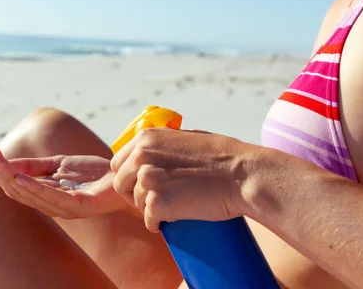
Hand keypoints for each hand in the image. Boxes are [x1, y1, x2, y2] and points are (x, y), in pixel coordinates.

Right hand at [0, 145, 132, 218]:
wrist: (123, 179)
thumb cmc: (93, 174)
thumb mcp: (59, 164)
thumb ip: (36, 165)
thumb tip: (8, 162)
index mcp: (44, 194)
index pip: (14, 184)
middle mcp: (50, 204)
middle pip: (17, 190)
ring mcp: (64, 207)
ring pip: (30, 195)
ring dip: (11, 178)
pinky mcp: (78, 206)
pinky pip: (52, 198)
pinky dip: (34, 188)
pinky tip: (21, 177)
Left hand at [111, 128, 256, 231]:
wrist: (243, 175)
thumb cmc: (223, 156)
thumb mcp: (186, 137)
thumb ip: (163, 144)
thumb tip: (151, 151)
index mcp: (146, 138)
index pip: (118, 162)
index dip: (129, 176)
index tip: (143, 185)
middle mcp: (141, 156)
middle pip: (120, 183)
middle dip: (134, 194)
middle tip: (155, 200)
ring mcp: (148, 179)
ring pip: (135, 203)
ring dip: (149, 209)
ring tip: (171, 208)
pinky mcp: (158, 203)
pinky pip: (148, 220)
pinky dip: (157, 224)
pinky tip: (170, 222)